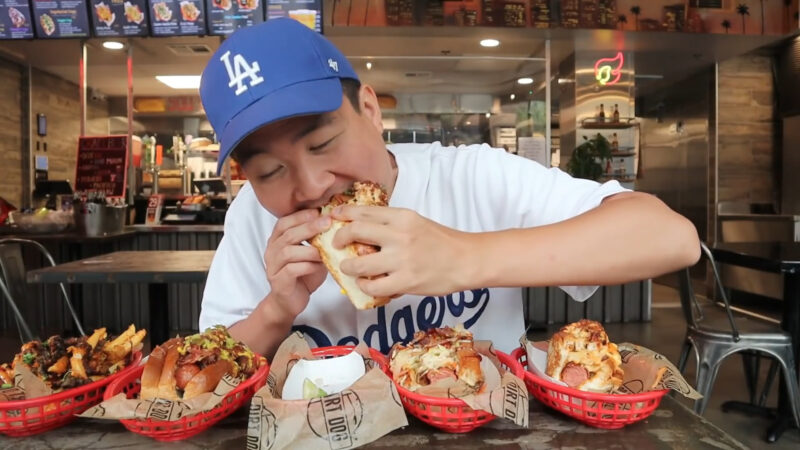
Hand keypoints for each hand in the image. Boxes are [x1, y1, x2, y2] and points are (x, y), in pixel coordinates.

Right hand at [263, 209, 330, 321]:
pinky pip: (291, 270)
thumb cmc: (302, 275)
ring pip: (288, 252)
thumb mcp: (310, 254)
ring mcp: (273, 267)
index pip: (284, 222)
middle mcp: (271, 252)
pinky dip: (307, 266)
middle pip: (287, 234)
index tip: (319, 211)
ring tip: (325, 250)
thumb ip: (316, 241)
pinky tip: (319, 266)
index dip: (300, 216)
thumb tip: (337, 224)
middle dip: (308, 227)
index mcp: (277, 241)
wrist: (290, 302)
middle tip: (327, 223)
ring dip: (309, 249)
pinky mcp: (279, 283)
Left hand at [330, 206, 471, 297]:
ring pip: (358, 264)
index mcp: (403, 216)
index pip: (364, 211)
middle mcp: (399, 235)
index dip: (343, 213)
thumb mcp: (417, 222)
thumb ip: (392, 223)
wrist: (467, 260)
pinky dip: (364, 286)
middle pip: (355, 231)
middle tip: (337, 243)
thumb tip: (362, 228)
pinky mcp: (405, 281)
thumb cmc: (442, 242)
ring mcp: (401, 259)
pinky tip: (367, 284)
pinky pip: (373, 287)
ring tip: (348, 268)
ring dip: (347, 267)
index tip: (335, 216)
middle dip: (339, 238)